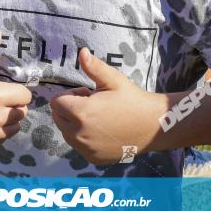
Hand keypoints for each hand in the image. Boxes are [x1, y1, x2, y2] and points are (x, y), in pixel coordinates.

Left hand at [50, 48, 166, 164]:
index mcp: (81, 113)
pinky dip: (85, 138)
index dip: (71, 95)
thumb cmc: (132, 99)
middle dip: (70, 108)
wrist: (154, 125)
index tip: (88, 93)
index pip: (56, 102)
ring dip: (75, 124)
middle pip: (58, 118)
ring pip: (66, 133)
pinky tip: (104, 131)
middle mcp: (79, 135)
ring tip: (99, 117)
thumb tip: (82, 52)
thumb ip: (94, 67)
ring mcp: (86, 149)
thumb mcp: (113, 80)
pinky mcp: (93, 158)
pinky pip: (78, 146)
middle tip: (94, 104)